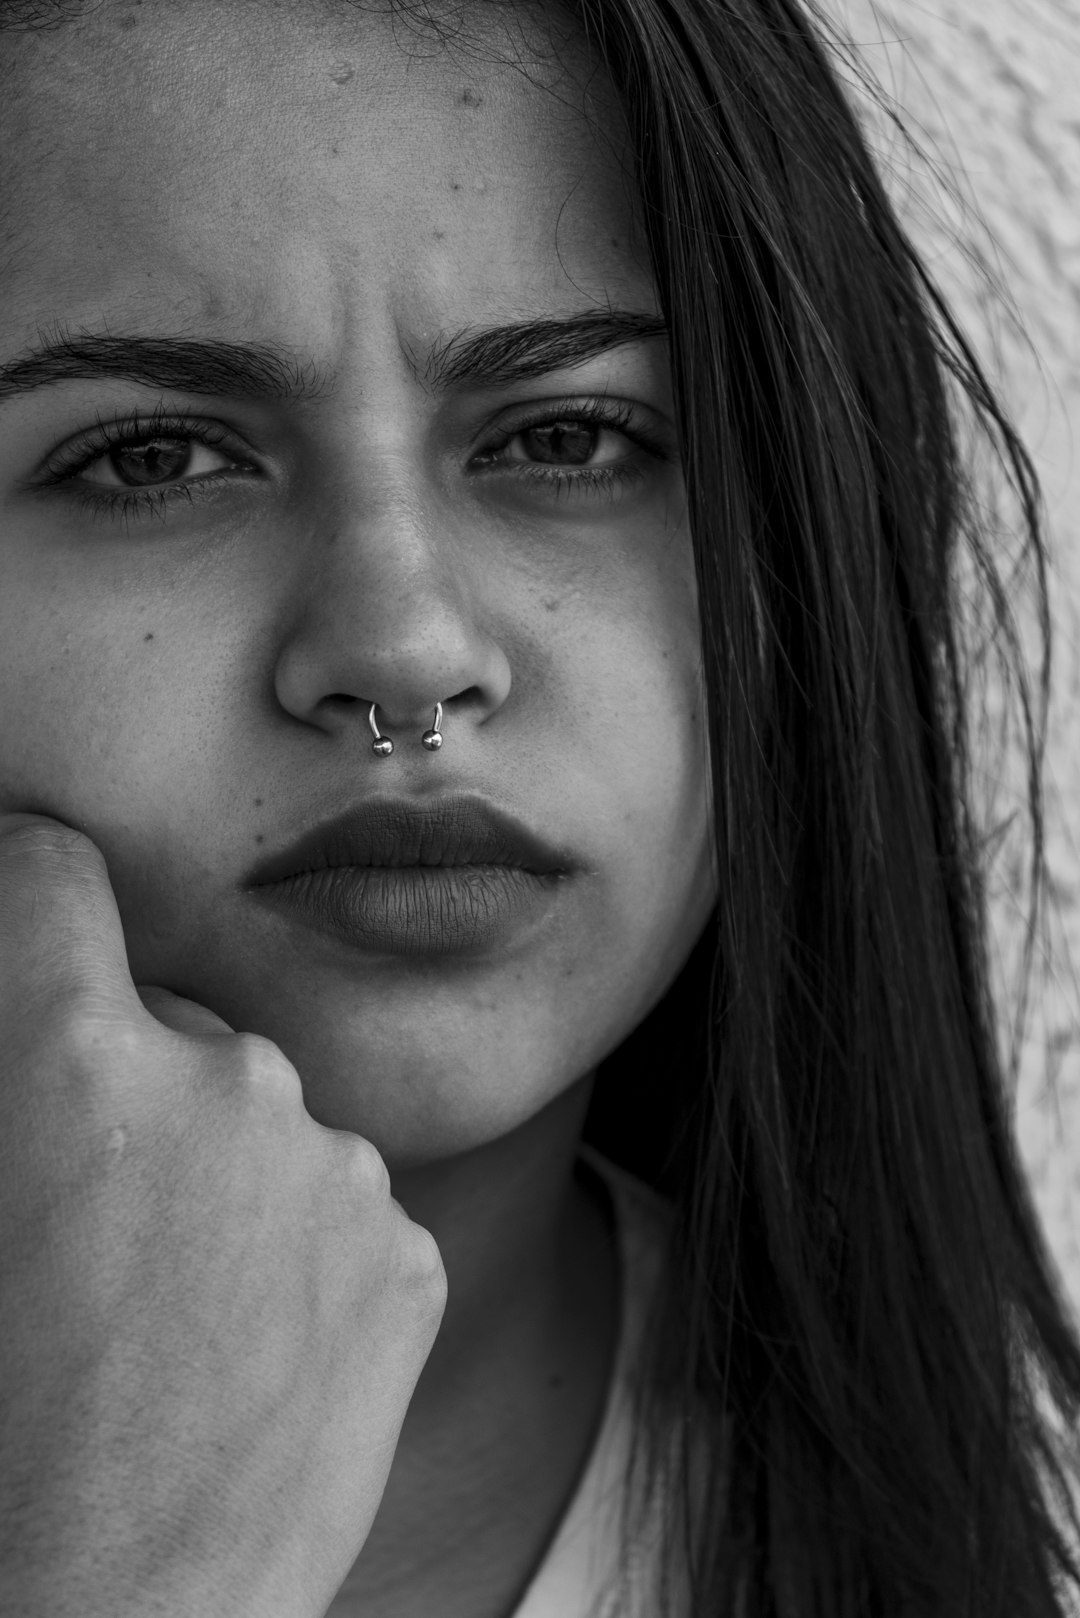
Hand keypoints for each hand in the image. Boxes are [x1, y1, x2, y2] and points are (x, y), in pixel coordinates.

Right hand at [0, 814, 445, 1617]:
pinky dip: (294, 1254)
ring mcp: (338, 1173)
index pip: (53, 878)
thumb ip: (10, 1072)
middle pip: (169, 1019)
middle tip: (84, 1223)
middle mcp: (231, 1082)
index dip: (26, 896)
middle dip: (125, 1084)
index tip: (27, 925)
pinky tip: (242, 1355)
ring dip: (216, 1176)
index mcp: (79, 1059)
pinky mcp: (407, 1260)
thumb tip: (44, 1028)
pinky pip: (337, 1209)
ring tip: (164, 1313)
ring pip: (260, 1120)